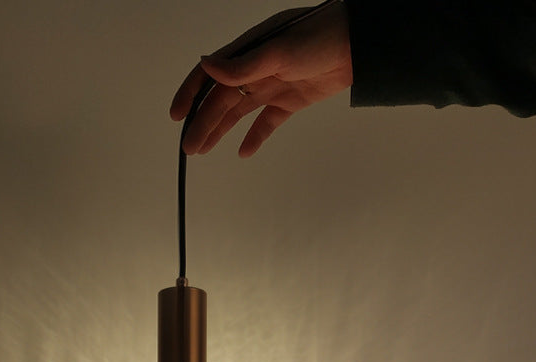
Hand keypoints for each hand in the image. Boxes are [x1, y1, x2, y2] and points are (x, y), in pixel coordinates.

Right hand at [170, 3, 351, 156]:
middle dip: (202, 124)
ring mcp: (272, 86)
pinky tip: (243, 152)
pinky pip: (267, 122)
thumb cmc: (319, 37)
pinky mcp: (291, 101)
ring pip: (239, 114)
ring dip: (220, 131)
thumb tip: (205, 65)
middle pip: (221, 101)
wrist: (359, 45)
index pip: (210, 76)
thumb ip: (241, 64)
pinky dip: (255, 137)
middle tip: (189, 147)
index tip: (176, 116)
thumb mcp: (277, 51)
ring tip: (203, 151)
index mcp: (247, 53)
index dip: (190, 95)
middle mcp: (256, 69)